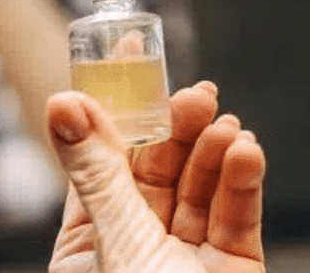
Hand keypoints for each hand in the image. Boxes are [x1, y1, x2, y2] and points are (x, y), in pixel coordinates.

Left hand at [48, 83, 265, 272]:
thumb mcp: (113, 238)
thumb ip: (97, 171)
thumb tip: (63, 104)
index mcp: (91, 245)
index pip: (101, 162)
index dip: (117, 108)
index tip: (130, 56)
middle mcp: (138, 247)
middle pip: (159, 171)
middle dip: (179, 128)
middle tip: (197, 95)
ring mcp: (186, 258)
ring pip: (201, 190)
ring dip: (214, 152)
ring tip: (226, 127)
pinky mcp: (233, 267)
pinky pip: (237, 217)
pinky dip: (243, 182)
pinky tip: (246, 152)